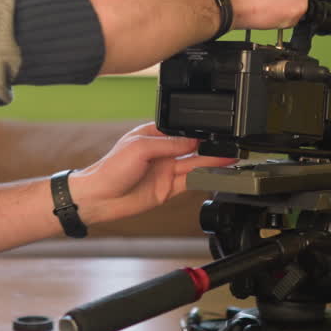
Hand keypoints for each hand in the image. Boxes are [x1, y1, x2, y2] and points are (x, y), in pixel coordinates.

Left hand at [69, 122, 236, 224]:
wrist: (99, 199)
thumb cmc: (110, 169)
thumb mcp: (140, 148)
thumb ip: (169, 144)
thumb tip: (193, 141)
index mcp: (152, 135)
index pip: (181, 131)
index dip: (198, 131)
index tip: (217, 131)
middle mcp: (161, 153)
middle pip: (192, 148)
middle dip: (210, 147)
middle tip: (231, 145)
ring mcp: (165, 171)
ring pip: (194, 165)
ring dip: (212, 162)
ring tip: (231, 158)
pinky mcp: (167, 189)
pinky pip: (189, 182)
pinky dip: (203, 179)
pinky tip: (216, 174)